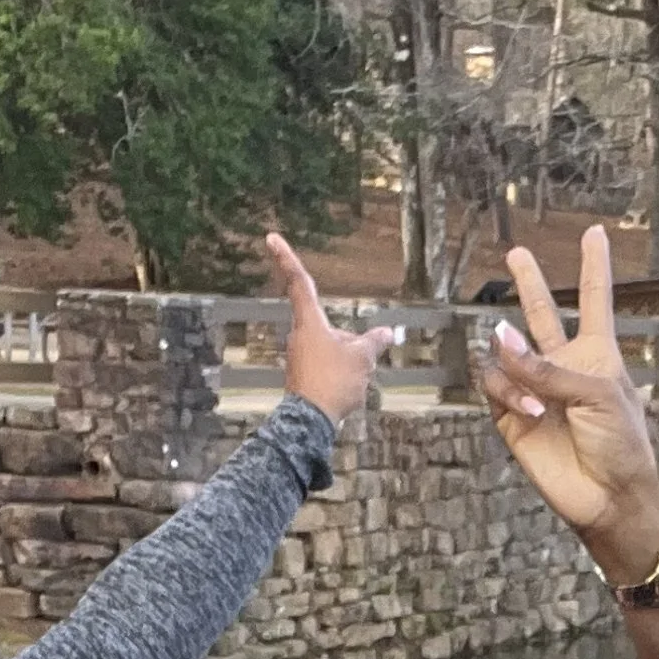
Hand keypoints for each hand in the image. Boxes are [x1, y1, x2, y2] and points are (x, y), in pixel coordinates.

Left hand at [270, 233, 394, 427]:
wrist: (311, 421)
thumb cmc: (333, 383)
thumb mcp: (363, 358)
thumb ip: (375, 341)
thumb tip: (387, 332)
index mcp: (310, 322)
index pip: (299, 282)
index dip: (285, 258)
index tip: (270, 237)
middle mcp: (299, 334)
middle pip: (325, 323)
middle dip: (347, 340)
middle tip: (358, 364)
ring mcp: (298, 355)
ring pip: (329, 347)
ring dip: (346, 359)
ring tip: (355, 381)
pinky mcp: (301, 375)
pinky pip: (326, 365)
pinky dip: (340, 372)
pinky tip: (348, 389)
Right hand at [481, 225, 658, 586]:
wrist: (608, 496)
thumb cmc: (620, 443)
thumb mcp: (597, 395)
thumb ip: (548, 366)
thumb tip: (498, 337)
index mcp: (597, 354)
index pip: (595, 300)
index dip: (595, 267)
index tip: (596, 234)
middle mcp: (564, 366)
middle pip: (543, 314)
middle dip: (530, 284)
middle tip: (516, 254)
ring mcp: (536, 389)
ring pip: (507, 352)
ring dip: (516, 365)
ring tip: (538, 398)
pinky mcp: (512, 415)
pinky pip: (495, 386)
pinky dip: (508, 392)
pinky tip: (531, 409)